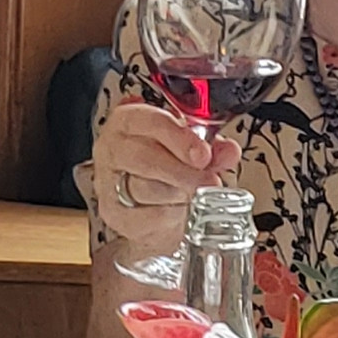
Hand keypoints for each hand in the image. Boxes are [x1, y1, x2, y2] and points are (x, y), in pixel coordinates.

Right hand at [92, 102, 239, 253]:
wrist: (152, 203)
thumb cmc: (170, 165)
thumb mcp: (194, 149)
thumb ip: (213, 148)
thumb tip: (228, 152)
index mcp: (130, 121)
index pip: (150, 122)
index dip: (179, 138)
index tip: (204, 154)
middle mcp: (113, 148)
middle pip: (144, 158)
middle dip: (183, 171)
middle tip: (210, 181)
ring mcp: (108, 181)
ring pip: (145, 188)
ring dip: (179, 193)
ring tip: (196, 194)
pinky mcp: (114, 213)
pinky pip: (145, 216)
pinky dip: (170, 215)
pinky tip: (181, 210)